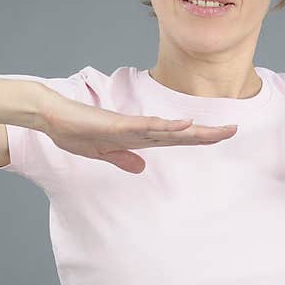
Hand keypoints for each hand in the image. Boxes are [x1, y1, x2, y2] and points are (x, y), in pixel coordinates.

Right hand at [35, 91, 237, 173]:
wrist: (51, 116)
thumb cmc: (74, 131)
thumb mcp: (102, 153)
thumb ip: (123, 159)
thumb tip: (142, 168)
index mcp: (137, 138)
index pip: (175, 140)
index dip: (199, 138)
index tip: (221, 136)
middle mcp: (139, 130)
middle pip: (179, 134)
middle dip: (206, 133)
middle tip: (234, 129)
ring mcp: (128, 126)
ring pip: (168, 129)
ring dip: (193, 131)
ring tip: (218, 130)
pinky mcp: (116, 125)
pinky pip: (144, 126)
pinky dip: (164, 126)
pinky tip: (181, 125)